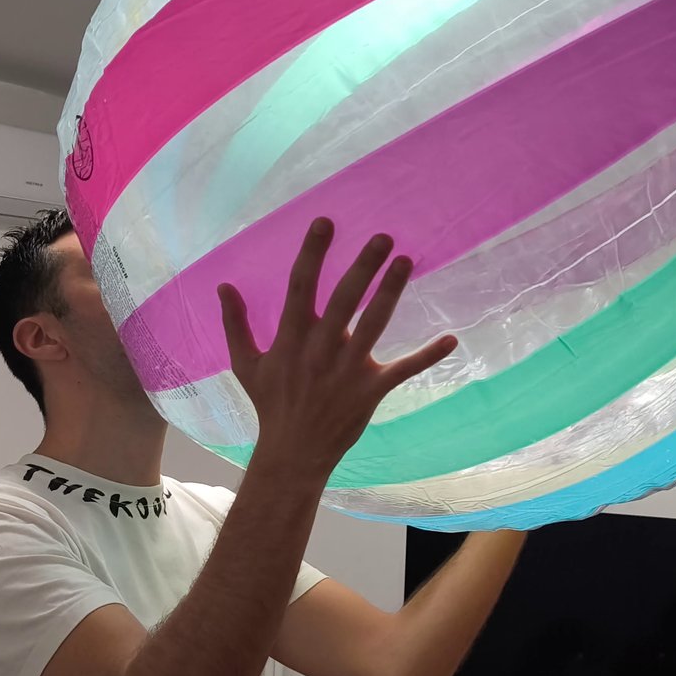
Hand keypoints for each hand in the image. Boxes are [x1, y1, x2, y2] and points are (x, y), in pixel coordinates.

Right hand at [217, 217, 456, 479]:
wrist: (292, 453)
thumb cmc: (270, 404)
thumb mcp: (246, 364)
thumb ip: (235, 324)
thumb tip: (224, 286)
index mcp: (290, 339)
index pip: (301, 287)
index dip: (313, 253)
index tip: (325, 222)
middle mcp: (319, 350)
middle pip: (344, 300)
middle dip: (362, 267)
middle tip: (383, 237)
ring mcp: (347, 370)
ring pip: (373, 325)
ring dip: (390, 293)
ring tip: (406, 262)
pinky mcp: (370, 390)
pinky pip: (403, 369)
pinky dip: (428, 355)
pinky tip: (451, 339)